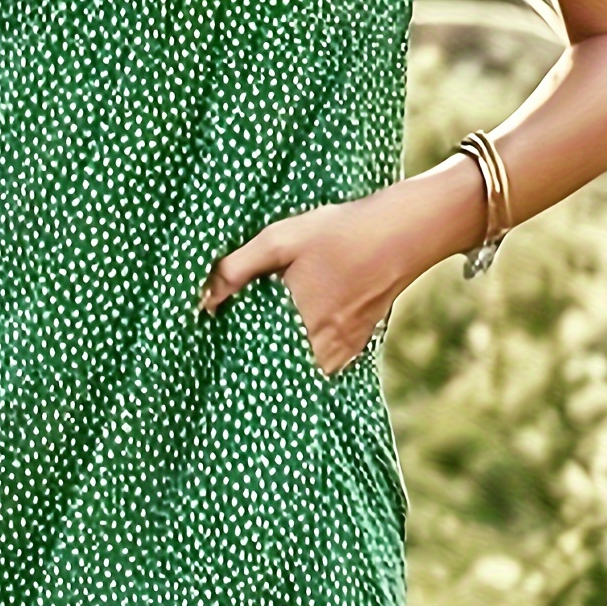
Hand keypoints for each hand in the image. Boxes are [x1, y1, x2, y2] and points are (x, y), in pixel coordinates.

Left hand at [198, 191, 415, 377]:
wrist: (402, 233)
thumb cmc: (339, 231)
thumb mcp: (281, 238)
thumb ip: (239, 267)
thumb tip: (204, 297)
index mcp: (296, 316)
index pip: (253, 355)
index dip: (232, 357)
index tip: (215, 352)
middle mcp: (320, 340)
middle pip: (278, 371)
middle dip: (255, 367)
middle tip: (232, 358)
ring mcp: (343, 346)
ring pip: (303, 374)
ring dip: (282, 368)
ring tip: (260, 355)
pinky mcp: (358, 343)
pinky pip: (325, 368)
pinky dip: (307, 364)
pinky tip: (294, 347)